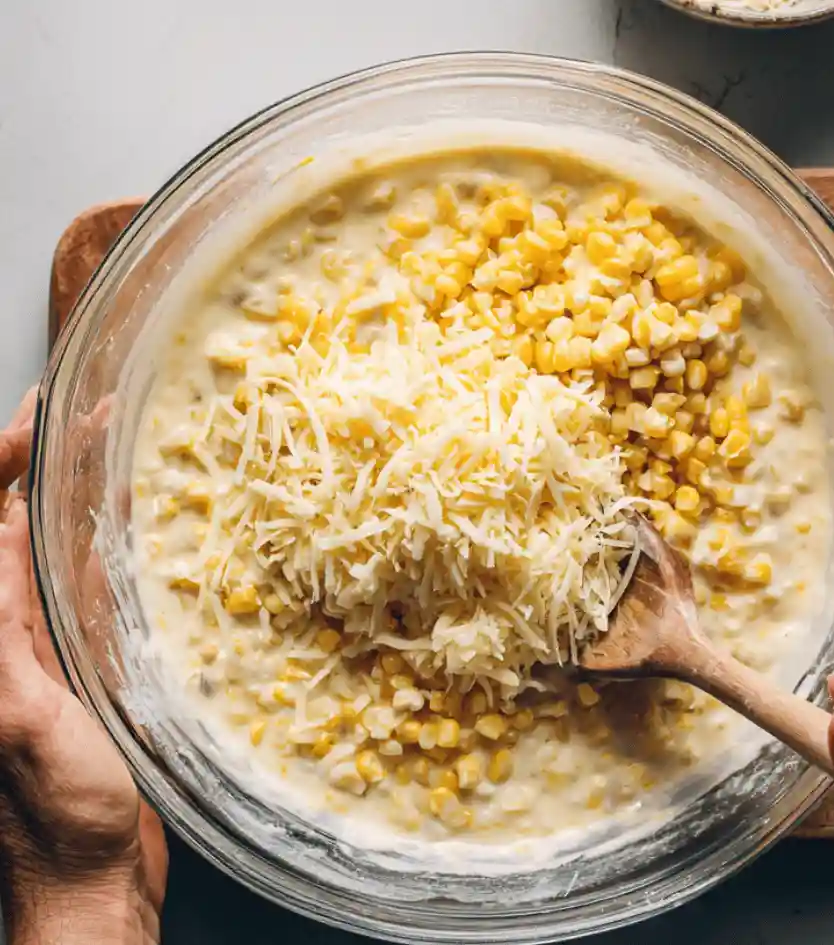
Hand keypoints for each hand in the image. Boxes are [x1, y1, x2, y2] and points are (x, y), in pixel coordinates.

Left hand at [0, 390, 167, 944]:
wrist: (90, 871)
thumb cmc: (52, 811)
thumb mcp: (18, 718)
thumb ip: (3, 637)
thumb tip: (0, 547)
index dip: (1, 467)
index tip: (39, 419)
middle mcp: (4, 629)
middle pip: (11, 526)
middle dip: (40, 464)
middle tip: (81, 412)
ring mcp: (42, 644)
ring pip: (52, 550)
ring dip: (76, 496)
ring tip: (110, 448)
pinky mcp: (79, 662)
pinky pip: (87, 587)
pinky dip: (105, 546)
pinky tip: (133, 524)